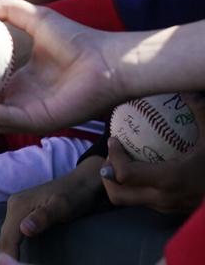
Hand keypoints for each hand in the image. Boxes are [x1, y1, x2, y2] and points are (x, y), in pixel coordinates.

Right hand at [0, 155, 103, 257]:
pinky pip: (13, 230)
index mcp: (19, 205)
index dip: (9, 256)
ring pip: (7, 234)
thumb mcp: (62, 206)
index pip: (8, 237)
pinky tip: (17, 251)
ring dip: (9, 249)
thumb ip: (43, 217)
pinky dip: (13, 243)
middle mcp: (13, 205)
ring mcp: (17, 207)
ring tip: (13, 263)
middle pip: (5, 236)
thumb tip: (24, 229)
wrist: (83, 182)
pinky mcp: (23, 210)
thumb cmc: (75, 195)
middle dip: (6, 254)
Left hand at [102, 95, 204, 212]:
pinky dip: (134, 187)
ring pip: (127, 201)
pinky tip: (143, 170)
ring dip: (118, 183)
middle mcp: (162, 198)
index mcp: (168, 179)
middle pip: (117, 194)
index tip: (114, 139)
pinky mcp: (170, 210)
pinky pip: (142, 201)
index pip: (125, 174)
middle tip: (113, 155)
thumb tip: (187, 92)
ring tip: (124, 162)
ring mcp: (165, 207)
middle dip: (108, 175)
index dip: (113, 156)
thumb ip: (200, 114)